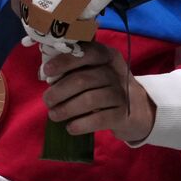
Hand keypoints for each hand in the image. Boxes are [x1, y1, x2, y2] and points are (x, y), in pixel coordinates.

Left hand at [42, 42, 156, 142]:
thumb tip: (44, 73)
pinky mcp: (123, 114)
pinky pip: (99, 119)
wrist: (136, 109)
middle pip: (83, 80)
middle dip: (59, 91)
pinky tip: (70, 127)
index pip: (86, 52)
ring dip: (66, 109)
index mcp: (107, 55)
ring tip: (54, 115)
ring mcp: (122, 93)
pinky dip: (81, 124)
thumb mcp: (94, 70)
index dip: (64, 61)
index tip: (46, 71)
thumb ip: (73, 67)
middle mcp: (116, 72)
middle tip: (47, 100)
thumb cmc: (104, 86)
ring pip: (89, 100)